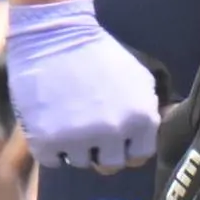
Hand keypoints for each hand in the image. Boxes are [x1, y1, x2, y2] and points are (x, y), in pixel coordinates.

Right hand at [3, 0, 157, 171]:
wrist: (54, 34)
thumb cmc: (98, 52)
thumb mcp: (138, 76)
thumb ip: (150, 108)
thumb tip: (153, 132)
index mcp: (140, 120)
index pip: (139, 156)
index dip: (126, 147)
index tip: (114, 137)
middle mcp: (112, 134)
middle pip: (109, 165)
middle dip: (101, 150)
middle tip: (88, 128)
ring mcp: (78, 140)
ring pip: (79, 163)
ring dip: (74, 147)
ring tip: (66, 119)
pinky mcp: (46, 141)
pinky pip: (52, 160)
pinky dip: (49, 146)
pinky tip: (49, 122)